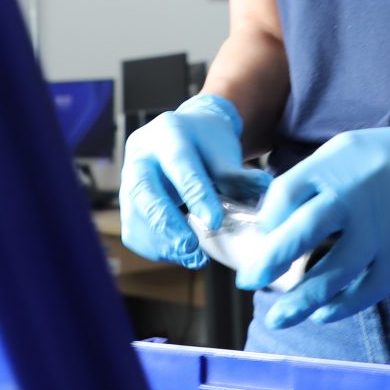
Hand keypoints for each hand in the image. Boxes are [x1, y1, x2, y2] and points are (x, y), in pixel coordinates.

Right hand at [119, 94, 266, 267]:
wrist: (185, 138)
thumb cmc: (206, 144)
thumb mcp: (223, 151)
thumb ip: (236, 173)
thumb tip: (263, 187)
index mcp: (168, 132)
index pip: (179, 164)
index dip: (195, 194)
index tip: (214, 221)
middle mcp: (140, 154)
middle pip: (144, 190)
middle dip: (167, 223)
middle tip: (191, 248)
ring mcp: (127, 179)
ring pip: (135, 214)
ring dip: (162, 242)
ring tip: (192, 256)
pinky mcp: (126, 203)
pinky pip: (133, 230)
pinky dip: (155, 247)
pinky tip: (179, 253)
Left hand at [237, 102, 389, 327]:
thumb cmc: (382, 162)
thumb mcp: (342, 153)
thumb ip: (308, 183)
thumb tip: (269, 228)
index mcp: (335, 163)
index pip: (285, 194)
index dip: (266, 221)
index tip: (260, 240)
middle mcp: (357, 193)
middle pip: (303, 233)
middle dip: (270, 262)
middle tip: (249, 282)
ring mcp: (383, 226)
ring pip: (334, 273)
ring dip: (301, 301)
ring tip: (278, 318)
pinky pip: (367, 289)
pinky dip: (340, 306)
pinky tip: (321, 313)